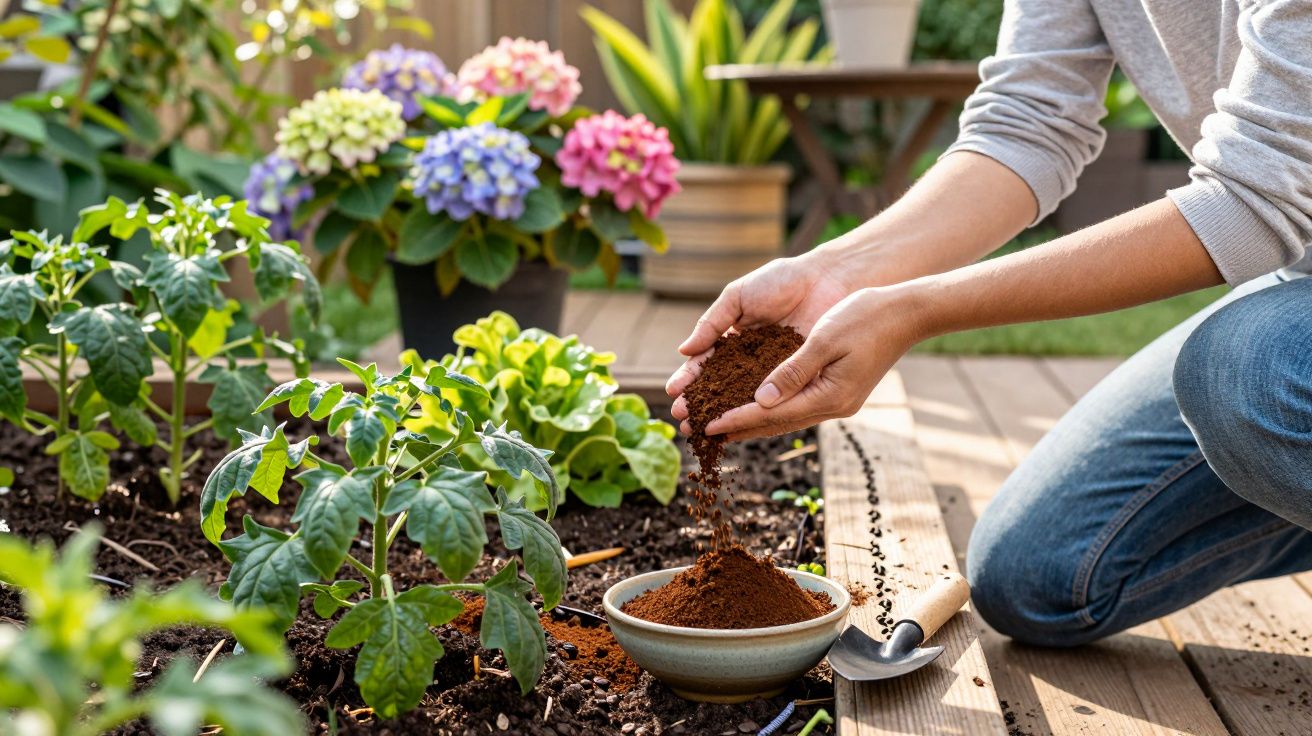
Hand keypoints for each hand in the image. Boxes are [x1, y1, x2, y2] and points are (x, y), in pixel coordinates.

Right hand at [665, 253, 858, 417]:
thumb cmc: (781, 281)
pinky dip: (759, 415)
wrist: (826, 279)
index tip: (674, 394)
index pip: (704, 364)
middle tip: (684, 421)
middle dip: (700, 405)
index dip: (689, 379)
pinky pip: (775, 400)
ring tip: (704, 430)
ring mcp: (772, 373)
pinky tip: (741, 428)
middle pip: (719, 388)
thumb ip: (712, 323)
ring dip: (723, 416)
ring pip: (743, 399)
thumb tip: (683, 350)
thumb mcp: (739, 297)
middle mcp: (748, 361)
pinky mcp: (795, 380)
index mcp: (732, 340)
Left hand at [688, 287, 922, 440]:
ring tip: (723, 427)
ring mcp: (838, 402)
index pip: (772, 414)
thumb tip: (761, 399)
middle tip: (704, 433)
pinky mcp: (839, 392)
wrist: (907, 313)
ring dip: (754, 422)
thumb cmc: (866, 317)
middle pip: (777, 423)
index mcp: (830, 396)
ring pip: (787, 418)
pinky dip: (773, 409)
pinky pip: (798, 406)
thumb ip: (792, 370)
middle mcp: (833, 406)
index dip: (737, 419)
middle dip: (739, 428)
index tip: (708, 425)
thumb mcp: (824, 339)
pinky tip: (756, 407)